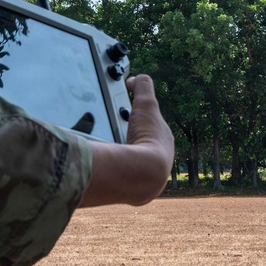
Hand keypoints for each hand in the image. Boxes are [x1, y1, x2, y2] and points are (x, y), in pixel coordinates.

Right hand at [80, 74, 173, 206]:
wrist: (143, 174)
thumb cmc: (148, 139)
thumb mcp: (146, 104)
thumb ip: (143, 86)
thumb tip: (135, 79)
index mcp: (163, 138)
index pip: (148, 122)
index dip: (134, 115)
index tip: (120, 112)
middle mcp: (158, 156)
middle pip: (135, 140)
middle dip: (122, 133)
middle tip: (108, 127)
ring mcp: (145, 172)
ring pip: (127, 156)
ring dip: (116, 150)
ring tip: (102, 143)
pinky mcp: (132, 186)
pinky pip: (119, 172)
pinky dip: (111, 165)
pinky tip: (103, 160)